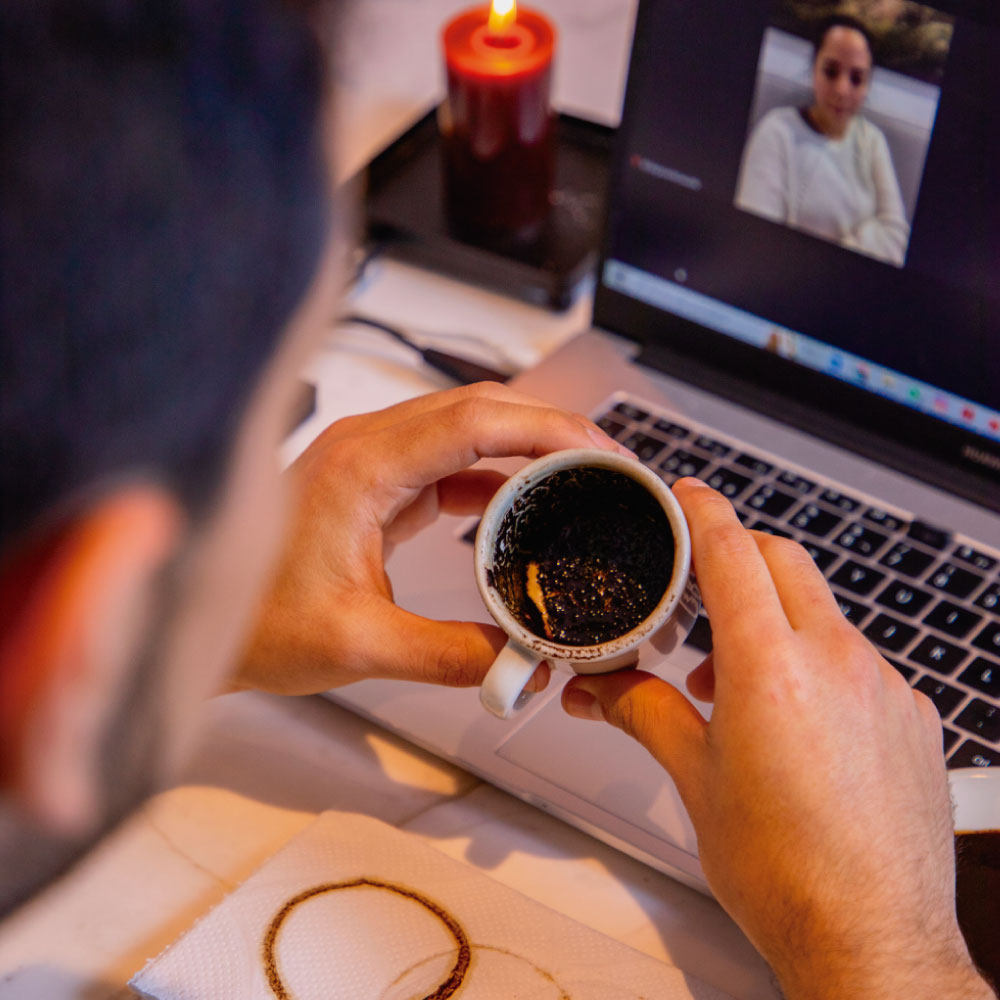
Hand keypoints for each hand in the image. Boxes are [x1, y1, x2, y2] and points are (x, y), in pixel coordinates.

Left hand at [232, 382, 630, 695]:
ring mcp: (371, 459)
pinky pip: (451, 460)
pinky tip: (529, 498)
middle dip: (551, 428)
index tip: (600, 452)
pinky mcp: (376, 482)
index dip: (547, 430)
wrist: (202, 619)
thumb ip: (449, 655)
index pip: (475, 421)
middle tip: (609, 461)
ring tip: (582, 474)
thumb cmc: (256, 621)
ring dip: (527, 444)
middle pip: (480, 408)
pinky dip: (497, 472)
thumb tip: (524, 663)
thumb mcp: (360, 646)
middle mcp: (367, 447)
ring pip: (468, 427)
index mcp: (362, 468)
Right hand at [562, 478, 991, 999]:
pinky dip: (819, 657)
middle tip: (699, 588)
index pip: (733, 552)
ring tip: (737, 673)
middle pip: (784, 560)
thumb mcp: (694, 779)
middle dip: (738, 554)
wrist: (870, 938)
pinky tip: (796, 713)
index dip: (703, 511)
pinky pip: (860, 656)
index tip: (686, 496)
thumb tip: (601, 687)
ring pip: (824, 609)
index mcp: (771, 669)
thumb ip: (643, 711)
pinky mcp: (912, 715)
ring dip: (777, 614)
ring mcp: (885, 686)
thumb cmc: (785, 872)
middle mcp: (838, 663)